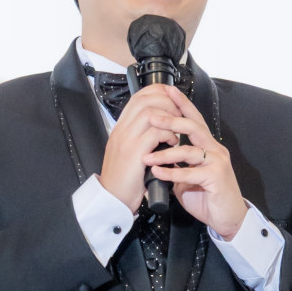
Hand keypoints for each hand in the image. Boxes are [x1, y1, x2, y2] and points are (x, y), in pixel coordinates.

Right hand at [99, 84, 190, 213]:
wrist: (113, 198)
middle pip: (145, 100)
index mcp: (120, 127)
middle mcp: (121, 130)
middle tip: (178, 115)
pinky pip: (156, 133)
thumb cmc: (125, 178)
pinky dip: (168, 135)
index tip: (171, 98)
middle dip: (167, 102)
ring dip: (169, 118)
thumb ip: (139, 135)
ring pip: (151, 113)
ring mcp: (126, 140)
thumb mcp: (128, 151)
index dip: (157, 92)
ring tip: (176, 130)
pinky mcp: (135, 153)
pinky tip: (172, 143)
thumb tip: (159, 124)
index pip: (138, 97)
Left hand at [143, 88, 246, 240]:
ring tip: (146, 156)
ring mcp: (218, 162)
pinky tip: (157, 173)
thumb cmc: (207, 197)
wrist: (228, 218)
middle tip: (152, 117)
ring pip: (190, 150)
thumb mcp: (187, 177)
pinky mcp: (217, 178)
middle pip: (194, 127)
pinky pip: (191, 173)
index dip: (182, 104)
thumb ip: (176, 164)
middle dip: (171, 120)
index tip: (167, 91)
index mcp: (208, 146)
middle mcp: (215, 149)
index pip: (194, 119)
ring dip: (165, 153)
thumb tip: (156, 156)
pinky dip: (172, 173)